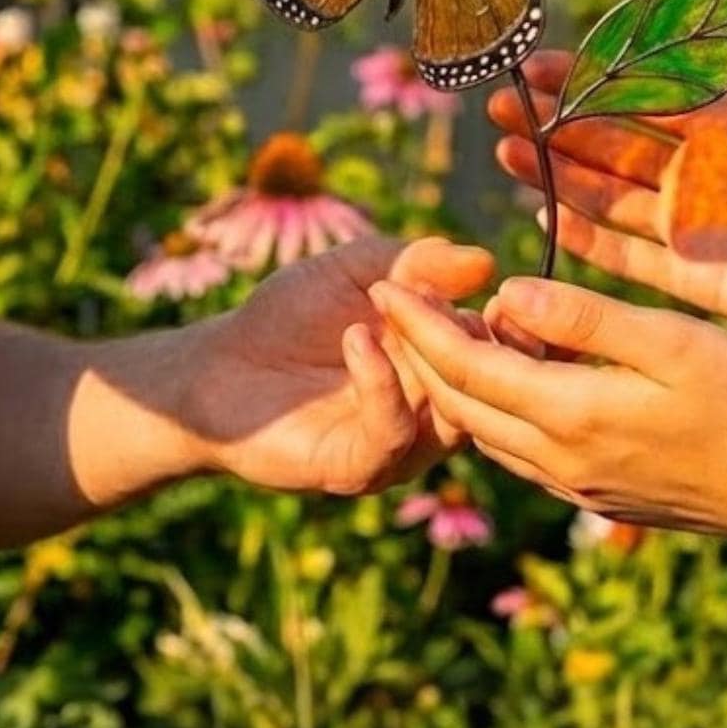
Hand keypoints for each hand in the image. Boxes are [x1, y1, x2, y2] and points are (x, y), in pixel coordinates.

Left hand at [186, 234, 493, 496]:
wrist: (218, 366)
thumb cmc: (289, 315)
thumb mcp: (357, 271)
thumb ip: (416, 263)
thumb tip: (483, 259)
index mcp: (441, 365)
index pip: (500, 353)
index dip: (509, 322)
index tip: (507, 287)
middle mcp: (431, 414)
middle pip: (485, 388)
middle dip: (476, 339)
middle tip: (449, 294)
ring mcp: (397, 446)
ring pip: (450, 416)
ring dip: (434, 359)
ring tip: (403, 310)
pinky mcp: (355, 467)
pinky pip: (391, 434)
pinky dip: (382, 383)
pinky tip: (357, 337)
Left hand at [371, 275, 726, 538]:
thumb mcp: (671, 341)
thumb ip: (583, 317)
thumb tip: (504, 293)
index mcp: (572, 417)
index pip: (466, 367)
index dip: (418, 322)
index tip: (384, 278)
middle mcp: (560, 462)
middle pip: (460, 405)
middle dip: (418, 350)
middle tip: (394, 297)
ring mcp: (577, 484)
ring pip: (485, 430)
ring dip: (452, 380)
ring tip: (439, 325)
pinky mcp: (596, 491)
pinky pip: (519, 447)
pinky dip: (492, 405)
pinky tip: (508, 368)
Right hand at [488, 34, 726, 373]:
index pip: (643, 97)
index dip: (591, 81)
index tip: (539, 65)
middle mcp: (700, 176)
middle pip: (611, 144)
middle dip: (554, 123)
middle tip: (499, 104)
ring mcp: (694, 229)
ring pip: (608, 195)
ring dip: (556, 174)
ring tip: (505, 149)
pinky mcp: (698, 280)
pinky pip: (631, 258)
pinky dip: (588, 238)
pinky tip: (548, 214)